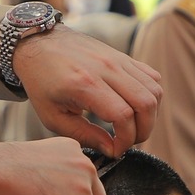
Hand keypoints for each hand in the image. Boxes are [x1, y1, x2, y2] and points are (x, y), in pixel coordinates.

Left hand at [8, 28, 162, 154]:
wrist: (39, 44)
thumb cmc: (42, 82)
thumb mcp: (53, 117)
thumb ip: (84, 135)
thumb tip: (112, 149)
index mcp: (85, 84)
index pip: (123, 116)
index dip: (125, 140)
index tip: (116, 149)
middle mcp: (106, 69)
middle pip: (146, 104)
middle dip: (143, 131)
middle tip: (128, 141)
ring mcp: (118, 60)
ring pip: (154, 90)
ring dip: (150, 115)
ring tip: (132, 127)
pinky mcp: (123, 57)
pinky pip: (151, 77)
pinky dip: (150, 96)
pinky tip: (134, 108)